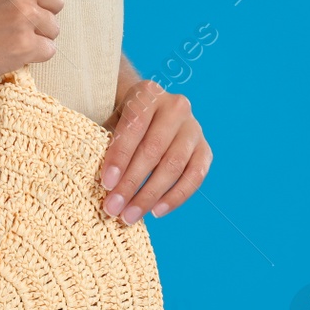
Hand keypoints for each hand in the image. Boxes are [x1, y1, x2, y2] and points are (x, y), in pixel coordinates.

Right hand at [0, 0, 66, 89]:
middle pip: (56, 0)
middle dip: (36, 11)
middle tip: (4, 19)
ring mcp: (24, 14)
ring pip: (53, 26)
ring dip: (33, 34)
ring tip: (3, 35)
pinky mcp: (24, 45)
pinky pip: (48, 49)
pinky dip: (30, 54)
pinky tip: (5, 50)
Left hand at [98, 79, 211, 223]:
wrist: (152, 113)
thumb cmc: (125, 121)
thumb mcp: (112, 121)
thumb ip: (107, 145)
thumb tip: (104, 183)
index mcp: (148, 94)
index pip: (133, 127)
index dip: (119, 157)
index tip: (106, 183)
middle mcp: (176, 107)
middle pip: (153, 150)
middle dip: (131, 183)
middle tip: (114, 208)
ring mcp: (193, 128)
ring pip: (174, 166)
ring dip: (150, 195)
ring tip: (130, 215)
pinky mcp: (205, 148)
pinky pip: (195, 176)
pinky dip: (176, 196)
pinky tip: (156, 211)